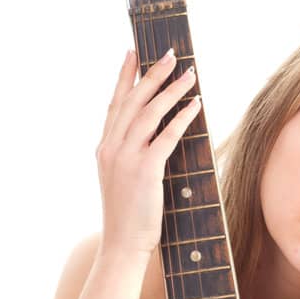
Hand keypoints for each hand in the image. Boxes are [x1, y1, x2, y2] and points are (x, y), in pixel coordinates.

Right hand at [96, 48, 202, 255]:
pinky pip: (165, 136)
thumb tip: (153, 137)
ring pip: (148, 113)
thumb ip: (129, 155)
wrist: (122, 245)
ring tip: (189, 73)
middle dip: (151, 74)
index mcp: (104, 148)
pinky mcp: (144, 170)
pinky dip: (181, 118)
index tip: (132, 53)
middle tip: (169, 54)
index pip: (114, 104)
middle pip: (132, 101)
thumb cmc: (128, 218)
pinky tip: (195, 105)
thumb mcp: (121, 180)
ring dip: (170, 90)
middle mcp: (111, 148)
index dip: (124, 77)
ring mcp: (125, 158)